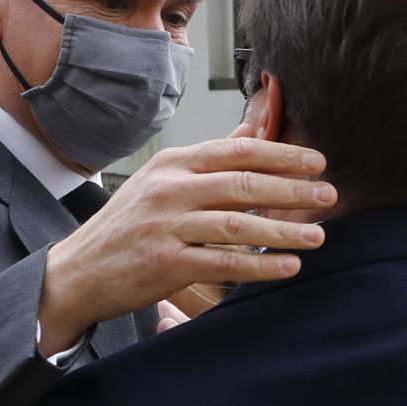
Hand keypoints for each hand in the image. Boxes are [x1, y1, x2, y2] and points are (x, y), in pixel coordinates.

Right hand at [38, 135, 334, 353]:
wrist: (77, 271)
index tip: (317, 162)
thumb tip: (251, 134)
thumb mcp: (160, 182)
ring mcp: (167, 226)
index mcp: (173, 164)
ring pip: (239, 224)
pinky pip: (224, 262)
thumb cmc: (126, 228)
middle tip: (329, 195)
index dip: (282, 155)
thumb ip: (208, 160)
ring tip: (317, 235)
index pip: (237, 151)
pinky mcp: (166, 263)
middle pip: (244, 184)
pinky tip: (289, 267)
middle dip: (293, 189)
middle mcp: (170, 189)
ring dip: (284, 230)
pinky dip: (261, 265)